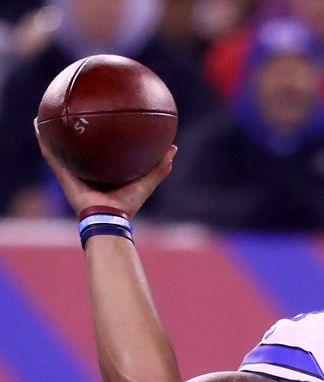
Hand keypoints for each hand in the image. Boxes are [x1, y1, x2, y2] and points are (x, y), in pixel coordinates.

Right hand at [34, 117, 176, 218]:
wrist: (109, 219)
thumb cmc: (128, 204)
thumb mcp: (147, 181)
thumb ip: (160, 166)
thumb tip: (173, 147)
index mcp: (104, 171)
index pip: (102, 150)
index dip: (101, 135)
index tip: (101, 117)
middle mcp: (87, 170)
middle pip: (80, 146)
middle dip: (76, 129)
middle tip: (75, 110)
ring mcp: (73, 171)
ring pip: (61, 147)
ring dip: (54, 130)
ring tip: (49, 112)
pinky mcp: (63, 175)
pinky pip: (51, 154)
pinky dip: (44, 140)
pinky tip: (38, 124)